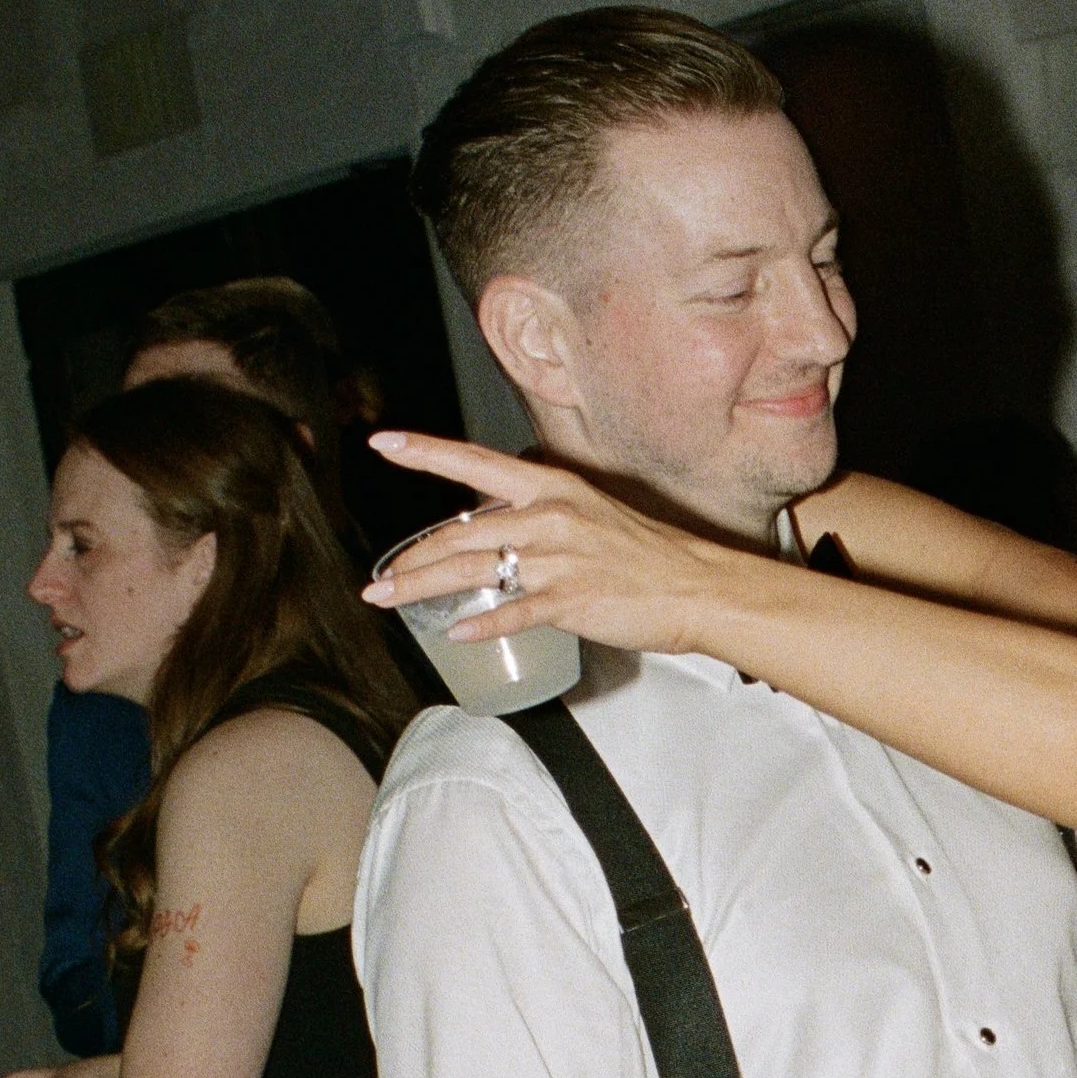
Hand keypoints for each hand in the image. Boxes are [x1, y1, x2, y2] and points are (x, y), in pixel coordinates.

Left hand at [363, 434, 725, 657]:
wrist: (697, 586)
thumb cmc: (646, 556)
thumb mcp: (587, 516)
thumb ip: (536, 519)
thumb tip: (493, 532)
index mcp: (551, 488)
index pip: (474, 462)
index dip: (425, 452)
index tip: (383, 443)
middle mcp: (549, 516)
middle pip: (462, 533)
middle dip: (412, 558)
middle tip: (380, 579)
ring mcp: (560, 558)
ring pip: (474, 570)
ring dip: (423, 588)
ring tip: (388, 600)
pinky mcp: (572, 599)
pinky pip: (515, 611)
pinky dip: (482, 625)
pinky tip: (455, 634)